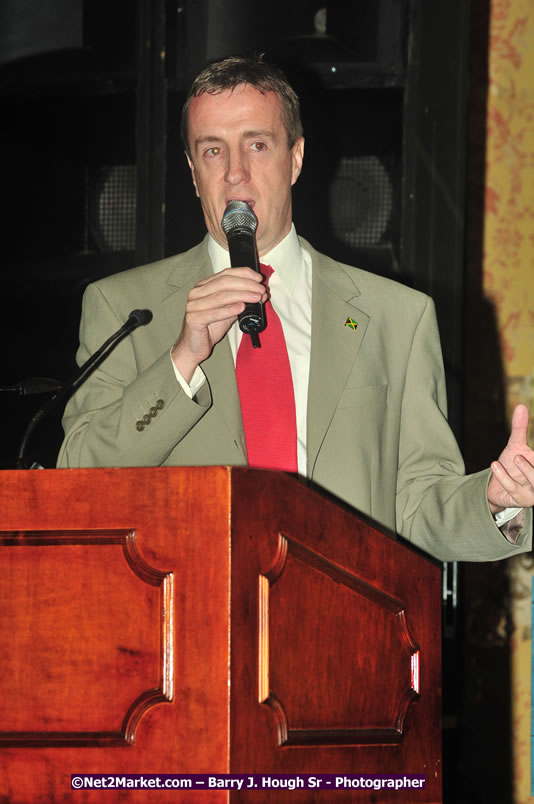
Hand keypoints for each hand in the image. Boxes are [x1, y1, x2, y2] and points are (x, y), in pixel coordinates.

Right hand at [171, 267, 267, 381]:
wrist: (194, 347)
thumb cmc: (209, 328)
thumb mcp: (228, 311)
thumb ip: (240, 301)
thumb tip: (259, 294)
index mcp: (204, 287)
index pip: (225, 273)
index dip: (244, 274)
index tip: (258, 279)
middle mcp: (196, 293)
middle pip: (224, 282)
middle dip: (246, 285)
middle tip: (260, 290)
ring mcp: (193, 305)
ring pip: (220, 296)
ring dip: (242, 295)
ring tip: (256, 298)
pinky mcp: (193, 319)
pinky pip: (214, 313)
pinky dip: (229, 309)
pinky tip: (241, 308)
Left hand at [488, 404, 533, 512]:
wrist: (496, 487)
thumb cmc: (511, 465)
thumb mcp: (516, 445)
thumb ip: (520, 428)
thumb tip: (521, 406)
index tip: (522, 453)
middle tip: (521, 454)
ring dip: (527, 471)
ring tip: (515, 457)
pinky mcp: (521, 500)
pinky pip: (514, 489)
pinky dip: (504, 477)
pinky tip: (495, 465)